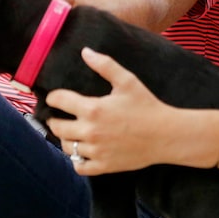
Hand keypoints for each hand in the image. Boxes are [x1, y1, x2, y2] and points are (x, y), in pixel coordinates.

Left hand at [46, 47, 173, 174]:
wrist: (165, 135)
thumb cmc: (146, 105)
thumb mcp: (127, 81)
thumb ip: (105, 65)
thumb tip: (85, 51)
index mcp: (93, 108)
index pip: (59, 101)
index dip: (53, 97)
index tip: (54, 98)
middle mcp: (90, 131)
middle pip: (57, 127)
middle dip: (54, 119)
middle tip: (58, 116)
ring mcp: (96, 150)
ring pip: (67, 146)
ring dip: (66, 138)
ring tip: (71, 132)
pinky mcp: (103, 166)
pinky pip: (79, 165)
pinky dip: (77, 159)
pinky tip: (82, 150)